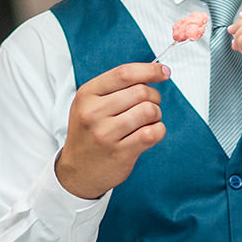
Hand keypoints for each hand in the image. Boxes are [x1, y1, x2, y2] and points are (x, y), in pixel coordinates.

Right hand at [55, 62, 169, 198]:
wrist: (77, 171)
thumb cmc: (89, 133)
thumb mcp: (90, 103)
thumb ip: (117, 86)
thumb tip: (155, 71)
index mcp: (87, 94)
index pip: (124, 73)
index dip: (149, 70)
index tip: (164, 72)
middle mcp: (94, 112)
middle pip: (141, 91)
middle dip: (154, 96)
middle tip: (150, 105)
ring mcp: (106, 134)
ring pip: (149, 111)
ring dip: (156, 114)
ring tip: (147, 121)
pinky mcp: (120, 152)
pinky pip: (153, 133)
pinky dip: (158, 130)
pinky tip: (150, 133)